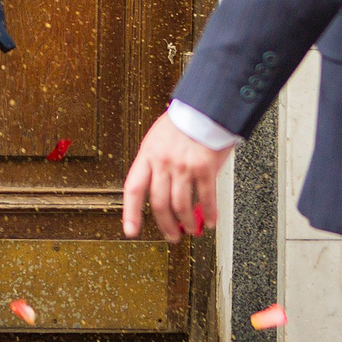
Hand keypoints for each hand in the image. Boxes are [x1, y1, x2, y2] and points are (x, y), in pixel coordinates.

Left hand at [121, 114, 235, 242]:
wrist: (206, 106)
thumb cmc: (183, 121)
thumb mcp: (157, 138)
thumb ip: (154, 162)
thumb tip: (156, 189)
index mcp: (148, 154)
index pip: (134, 189)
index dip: (131, 212)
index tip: (131, 230)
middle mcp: (163, 162)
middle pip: (159, 203)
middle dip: (166, 225)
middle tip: (171, 235)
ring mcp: (184, 166)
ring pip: (181, 205)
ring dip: (187, 222)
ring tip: (191, 229)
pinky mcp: (205, 167)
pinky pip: (206, 198)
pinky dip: (209, 213)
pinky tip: (211, 220)